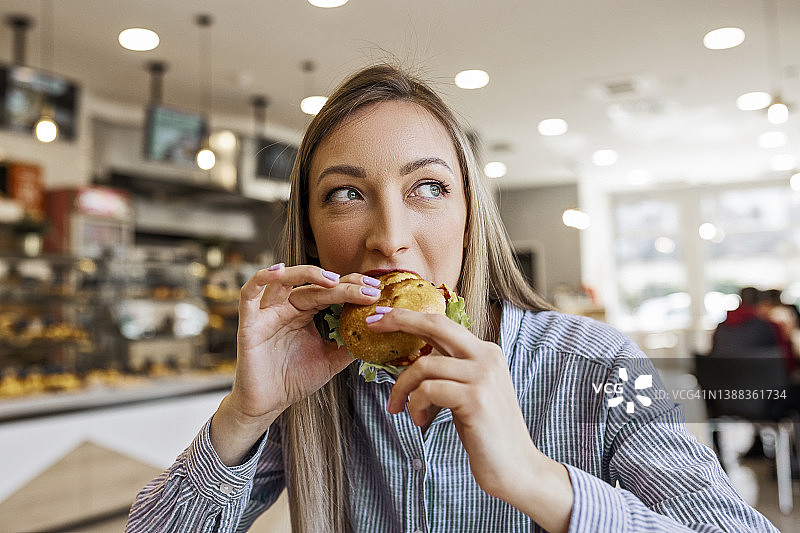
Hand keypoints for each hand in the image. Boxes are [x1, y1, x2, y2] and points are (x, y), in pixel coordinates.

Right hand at [211, 264, 379, 463]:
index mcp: (305, 312)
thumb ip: (349, 345)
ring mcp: (267, 313)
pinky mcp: (249, 323)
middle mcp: (287, 307)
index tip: (376, 292)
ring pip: (284, 281)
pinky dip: (261, 278)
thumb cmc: (294, 380)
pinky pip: (248, 294)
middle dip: (343, 285)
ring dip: (308, 274)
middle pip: (315, 286)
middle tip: (367, 289)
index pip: (330, 291)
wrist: (268, 404)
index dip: (352, 287)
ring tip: (333, 280)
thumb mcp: (330, 361)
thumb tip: (376, 331)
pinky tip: (278, 271)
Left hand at [377, 308, 539, 500]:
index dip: (410, 317)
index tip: (382, 316)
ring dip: (402, 388)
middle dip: (400, 320)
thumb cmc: (485, 432)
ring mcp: (483, 376)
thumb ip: (450, 370)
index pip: (442, 324)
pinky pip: (428, 390)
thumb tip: (418, 359)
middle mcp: (487, 357)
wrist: (516, 467)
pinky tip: (420, 421)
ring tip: (399, 408)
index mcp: (486, 352)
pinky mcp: (475, 398)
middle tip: (373, 325)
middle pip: (436, 325)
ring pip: (424, 366)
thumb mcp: (468, 392)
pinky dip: (415, 405)